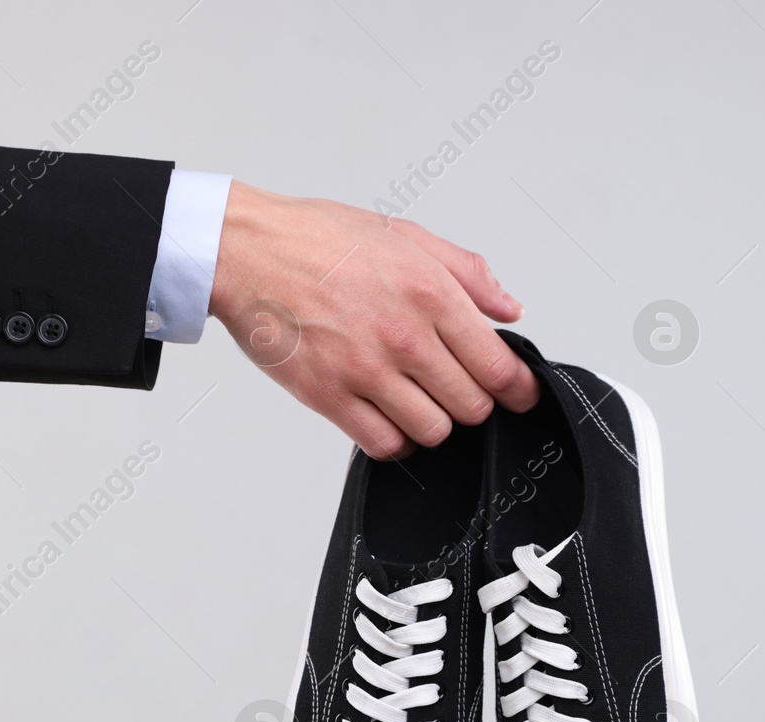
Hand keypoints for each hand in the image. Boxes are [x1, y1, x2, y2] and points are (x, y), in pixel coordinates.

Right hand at [208, 181, 537, 458]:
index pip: (498, 366)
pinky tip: (387, 416)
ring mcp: (365, 371)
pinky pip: (383, 444)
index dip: (518, 389)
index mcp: (430, 293)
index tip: (519, 395)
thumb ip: (467, 273)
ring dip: (432, 422)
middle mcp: (403, 336)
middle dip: (472, 402)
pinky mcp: (329, 397)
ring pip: (432, 431)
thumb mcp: (404, 235)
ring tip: (417, 400)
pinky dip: (393, 439)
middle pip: (471, 406)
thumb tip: (508, 309)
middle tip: (456, 388)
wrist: (245, 251)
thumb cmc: (316, 239)